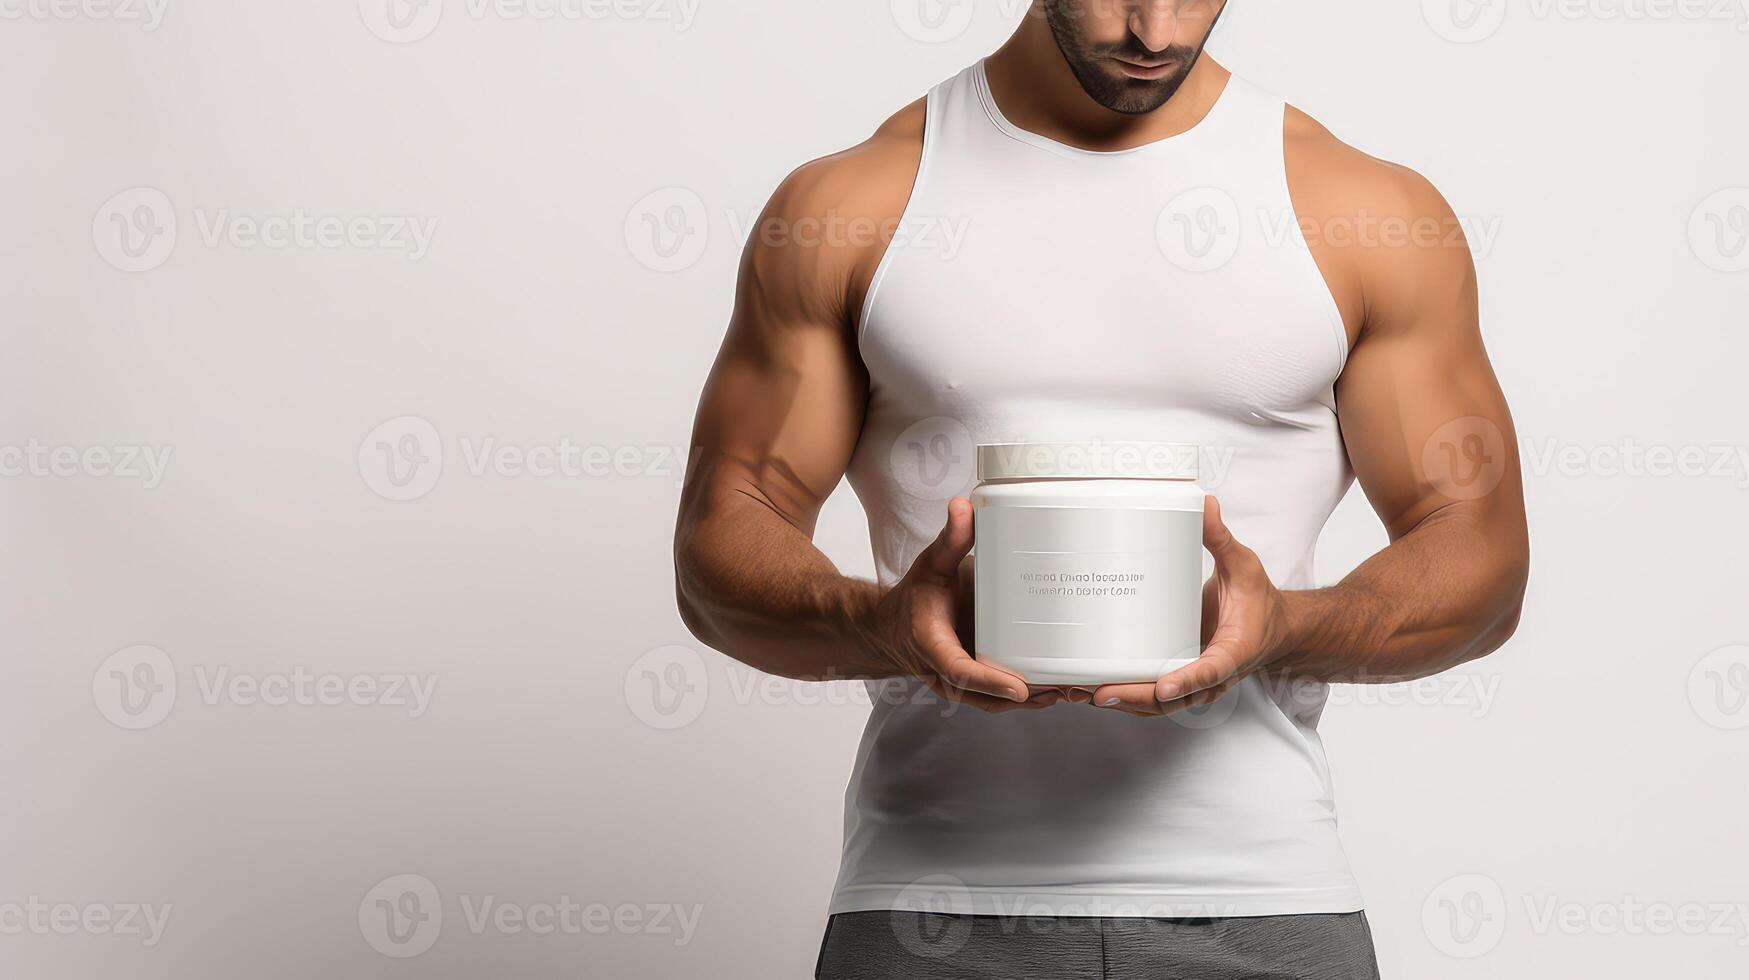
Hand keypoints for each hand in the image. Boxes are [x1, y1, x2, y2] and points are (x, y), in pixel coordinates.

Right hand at [869, 498, 1064, 712]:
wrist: (896, 627)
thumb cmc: (915, 598)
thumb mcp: (929, 566)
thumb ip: (949, 540)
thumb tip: (963, 506)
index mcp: (933, 646)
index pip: (960, 670)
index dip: (989, 681)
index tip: (1019, 687)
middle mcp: (947, 674)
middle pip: (988, 695)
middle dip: (1028, 695)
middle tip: (1065, 687)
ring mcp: (964, 684)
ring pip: (999, 701)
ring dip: (1036, 700)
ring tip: (1073, 689)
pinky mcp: (979, 682)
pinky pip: (1003, 695)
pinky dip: (1031, 696)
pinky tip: (1060, 687)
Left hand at [1090, 496, 1291, 716]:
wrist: (1272, 629)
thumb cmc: (1258, 601)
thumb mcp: (1244, 566)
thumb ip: (1221, 539)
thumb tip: (1205, 505)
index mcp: (1233, 650)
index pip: (1210, 670)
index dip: (1186, 681)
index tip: (1163, 686)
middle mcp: (1212, 674)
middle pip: (1174, 698)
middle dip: (1136, 697)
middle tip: (1101, 692)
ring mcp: (1194, 682)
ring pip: (1158, 704)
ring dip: (1124, 702)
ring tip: (1084, 693)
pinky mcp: (1179, 677)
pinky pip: (1152, 696)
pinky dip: (1126, 696)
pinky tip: (1093, 690)